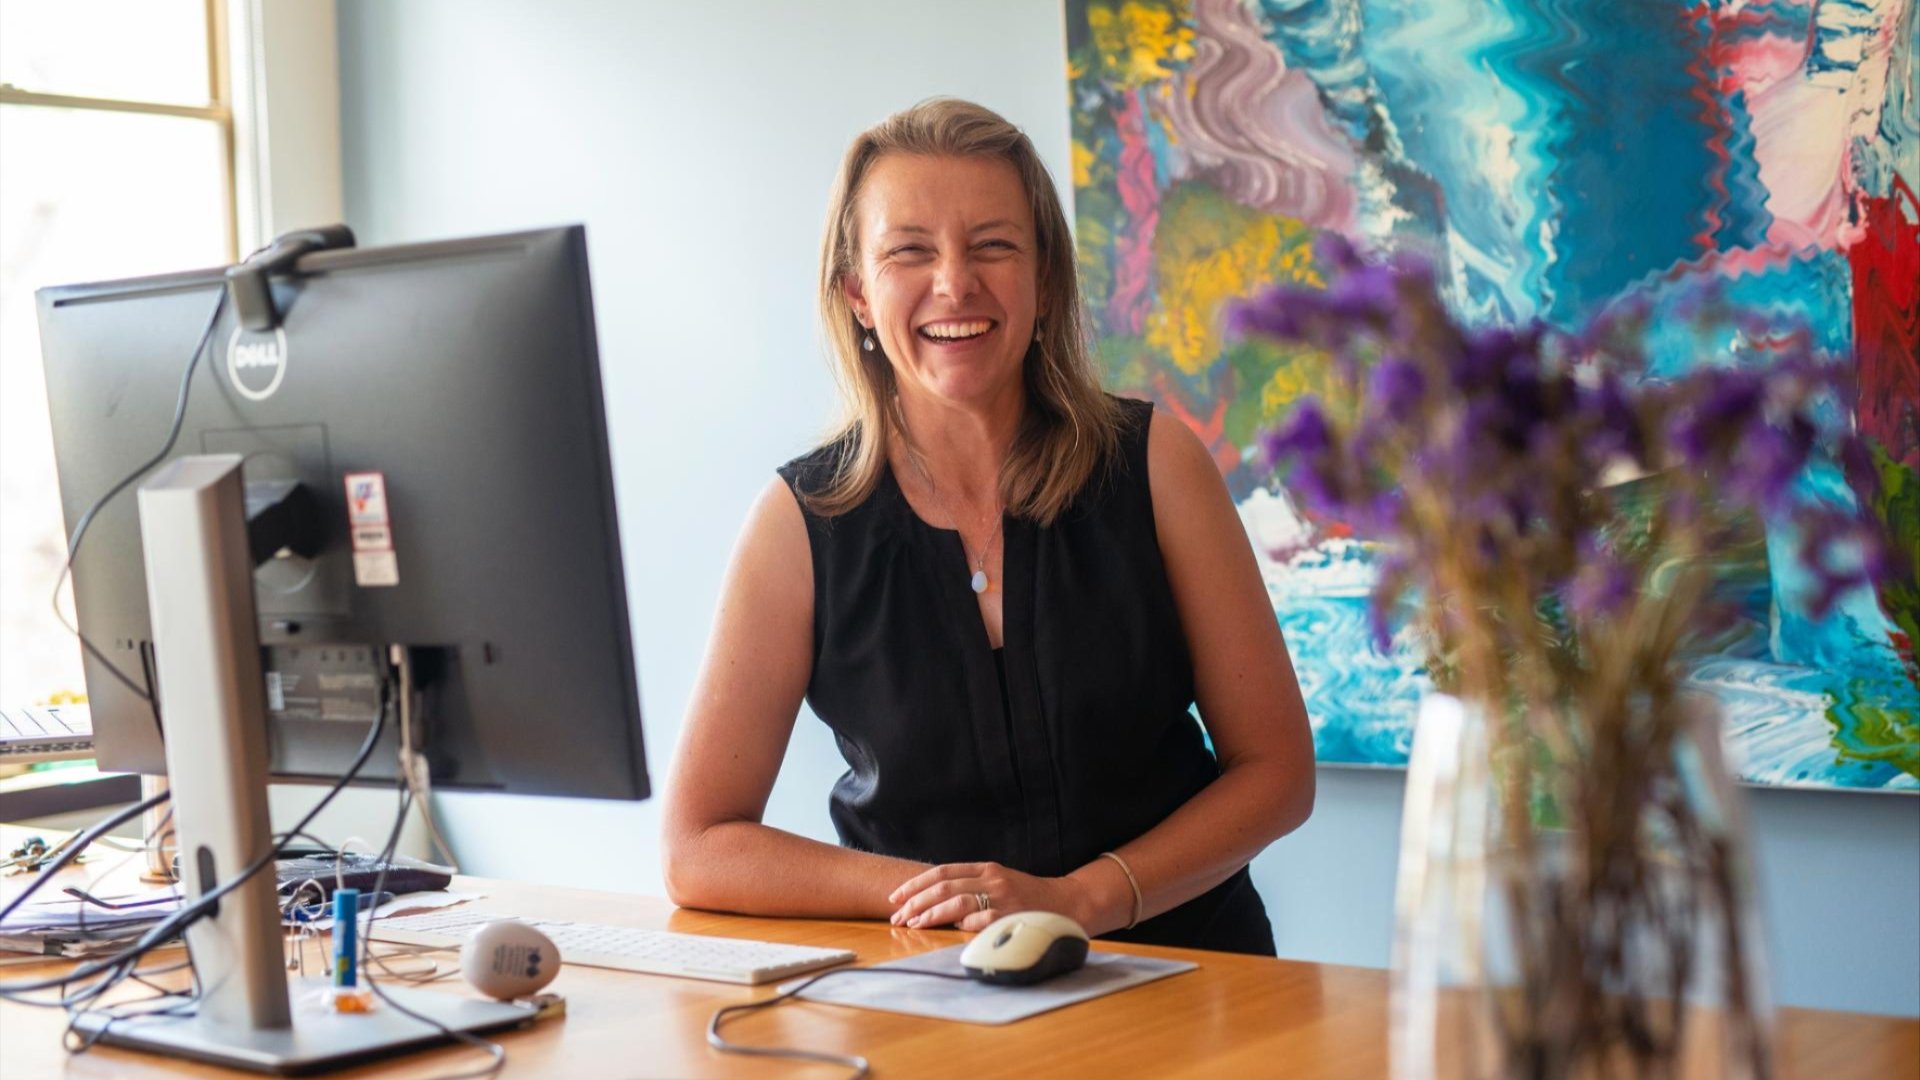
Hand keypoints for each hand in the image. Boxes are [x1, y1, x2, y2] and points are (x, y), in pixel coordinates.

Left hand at [887, 861, 1083, 932]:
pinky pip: (980, 921)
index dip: (916, 884)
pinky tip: (950, 930)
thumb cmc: (1028, 897)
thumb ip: (972, 886)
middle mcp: (992, 879)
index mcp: (986, 868)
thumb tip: (934, 901)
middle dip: (915, 902)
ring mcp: (1002, 898)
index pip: (942, 872)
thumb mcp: (999, 882)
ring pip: (956, 902)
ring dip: (930, 915)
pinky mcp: (1011, 916)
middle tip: (898, 916)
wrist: (1068, 903)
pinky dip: (962, 925)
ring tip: (913, 925)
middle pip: (943, 887)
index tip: (896, 897)